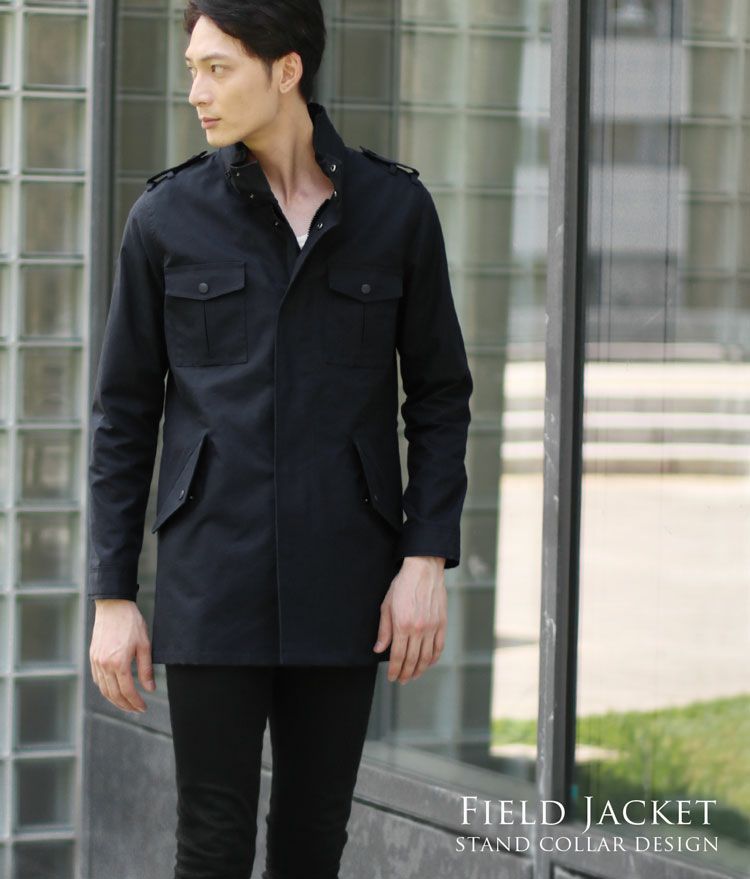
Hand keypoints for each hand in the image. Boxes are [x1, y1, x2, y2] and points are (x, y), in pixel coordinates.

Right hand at [89, 599, 155, 712]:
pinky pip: (98, 680)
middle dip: (126, 705)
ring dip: (115, 700)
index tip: (144, 708)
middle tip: (136, 709)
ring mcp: (96, 662)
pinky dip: (106, 689)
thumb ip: (146, 669)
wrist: (113, 606)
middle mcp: (104, 665)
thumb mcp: (145, 645)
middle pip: (114, 694)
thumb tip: (150, 689)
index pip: (128, 691)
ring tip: (126, 704)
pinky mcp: (93, 657)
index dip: (136, 702)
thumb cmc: (131, 623)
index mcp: (119, 663)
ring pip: (104, 690)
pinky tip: (114, 690)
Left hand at [372, 556, 446, 683]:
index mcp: (402, 625)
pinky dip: (434, 658)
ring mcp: (432, 627)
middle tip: (401, 680)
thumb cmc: (402, 585)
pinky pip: (439, 647)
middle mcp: (418, 629)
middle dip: (405, 673)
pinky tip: (429, 663)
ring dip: (420, 670)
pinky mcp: (442, 623)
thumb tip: (379, 649)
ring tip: (413, 676)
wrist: (423, 570)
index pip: (397, 656)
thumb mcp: (386, 605)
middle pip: (412, 660)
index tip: (391, 677)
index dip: (394, 670)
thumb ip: (384, 630)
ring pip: (427, 657)